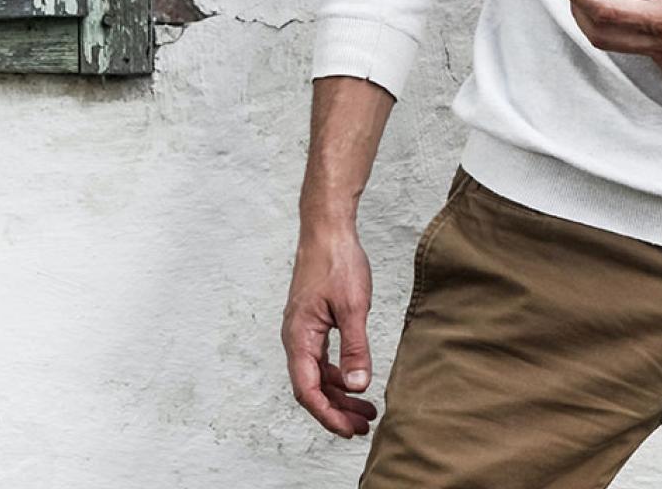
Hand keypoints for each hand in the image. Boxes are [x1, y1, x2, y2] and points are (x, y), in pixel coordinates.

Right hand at [281, 222, 378, 438]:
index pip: (308, 390)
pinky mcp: (311, 324)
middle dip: (336, 410)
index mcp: (299, 337)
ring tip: (366, 410)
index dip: (328, 415)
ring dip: (339, 395)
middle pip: (311, 388)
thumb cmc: (337, 262)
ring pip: (316, 375)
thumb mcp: (353, 308)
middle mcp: (295, 338)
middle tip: (364, 426)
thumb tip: (358, 387)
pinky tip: (356, 380)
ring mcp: (302, 331)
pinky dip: (338, 375)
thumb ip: (355, 349)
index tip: (350, 430)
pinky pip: (320, 360)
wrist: (326, 230)